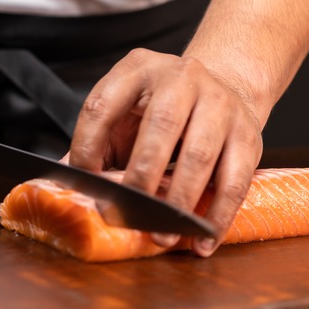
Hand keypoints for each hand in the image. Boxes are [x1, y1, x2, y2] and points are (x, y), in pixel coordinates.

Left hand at [67, 48, 262, 256]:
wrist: (226, 85)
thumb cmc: (161, 108)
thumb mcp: (124, 112)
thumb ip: (96, 141)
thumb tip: (60, 181)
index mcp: (138, 69)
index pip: (103, 105)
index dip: (88, 145)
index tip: (85, 182)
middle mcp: (181, 78)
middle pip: (161, 126)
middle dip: (142, 175)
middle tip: (128, 213)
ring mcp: (219, 103)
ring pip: (200, 153)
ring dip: (179, 200)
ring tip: (162, 234)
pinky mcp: (248, 133)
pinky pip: (235, 178)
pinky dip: (219, 214)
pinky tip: (203, 239)